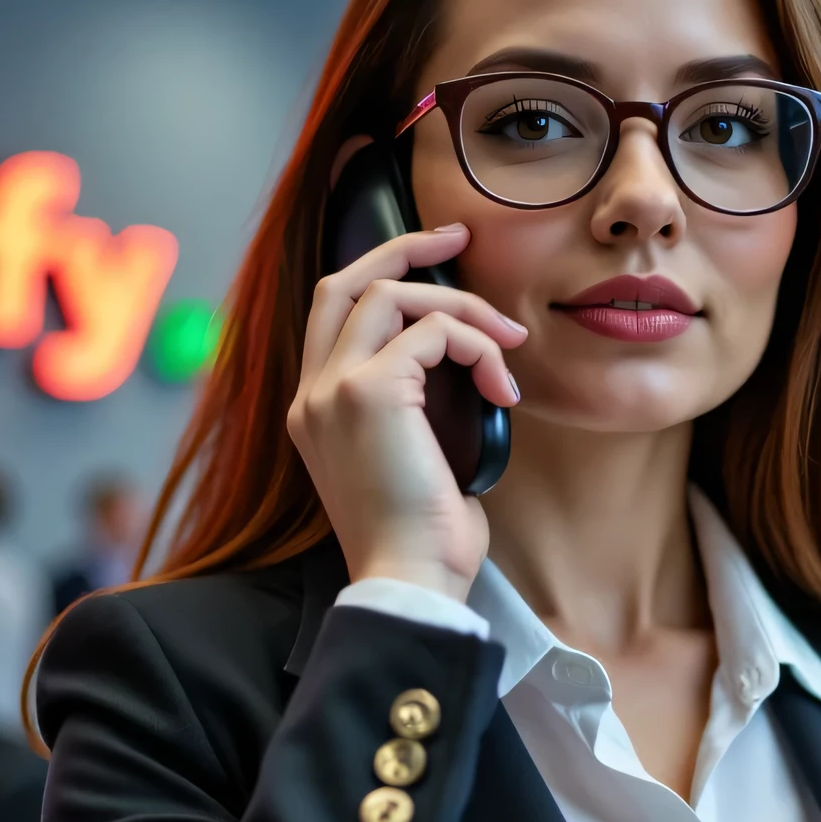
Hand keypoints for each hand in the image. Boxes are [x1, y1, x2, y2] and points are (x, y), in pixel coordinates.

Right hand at [285, 221, 526, 601]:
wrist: (410, 582)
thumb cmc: (422, 538)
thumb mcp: (412, 460)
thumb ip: (414, 408)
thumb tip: (464, 366)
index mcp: (314, 409)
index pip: (333, 313)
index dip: (380, 273)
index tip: (438, 260)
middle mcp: (311, 393)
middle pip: (345, 282)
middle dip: (404, 250)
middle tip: (460, 240)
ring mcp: (332, 390)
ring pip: (391, 296)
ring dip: (462, 308)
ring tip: (509, 343)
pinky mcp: (369, 393)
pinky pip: (432, 333)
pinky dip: (478, 347)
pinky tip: (504, 391)